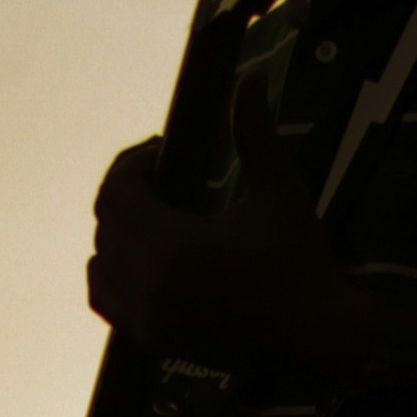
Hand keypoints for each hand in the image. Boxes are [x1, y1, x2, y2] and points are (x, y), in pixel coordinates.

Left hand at [86, 74, 373, 377]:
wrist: (317, 336)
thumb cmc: (303, 261)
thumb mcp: (281, 193)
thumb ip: (255, 134)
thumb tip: (253, 77)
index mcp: (175, 248)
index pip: (117, 193)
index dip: (131, 163)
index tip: (160, 152)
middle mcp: (151, 287)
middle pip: (105, 224)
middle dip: (127, 193)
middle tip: (161, 178)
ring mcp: (148, 319)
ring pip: (99, 261)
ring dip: (116, 232)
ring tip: (152, 216)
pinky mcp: (152, 340)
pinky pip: (104, 298)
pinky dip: (111, 272)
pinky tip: (141, 256)